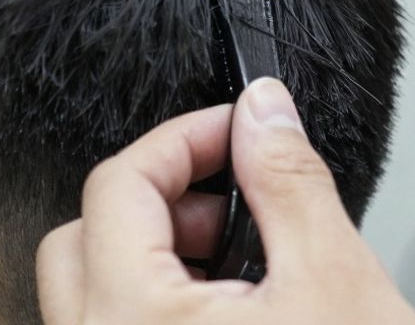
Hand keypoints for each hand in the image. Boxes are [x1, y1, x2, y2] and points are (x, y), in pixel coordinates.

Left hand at [36, 78, 414, 323]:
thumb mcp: (334, 281)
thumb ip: (287, 181)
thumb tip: (262, 111)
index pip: (117, 186)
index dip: (184, 139)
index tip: (237, 131)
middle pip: (80, 238)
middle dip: (160, 200)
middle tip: (235, 203)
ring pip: (89, 295)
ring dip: (155, 256)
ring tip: (241, 270)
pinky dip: (157, 307)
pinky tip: (231, 318)